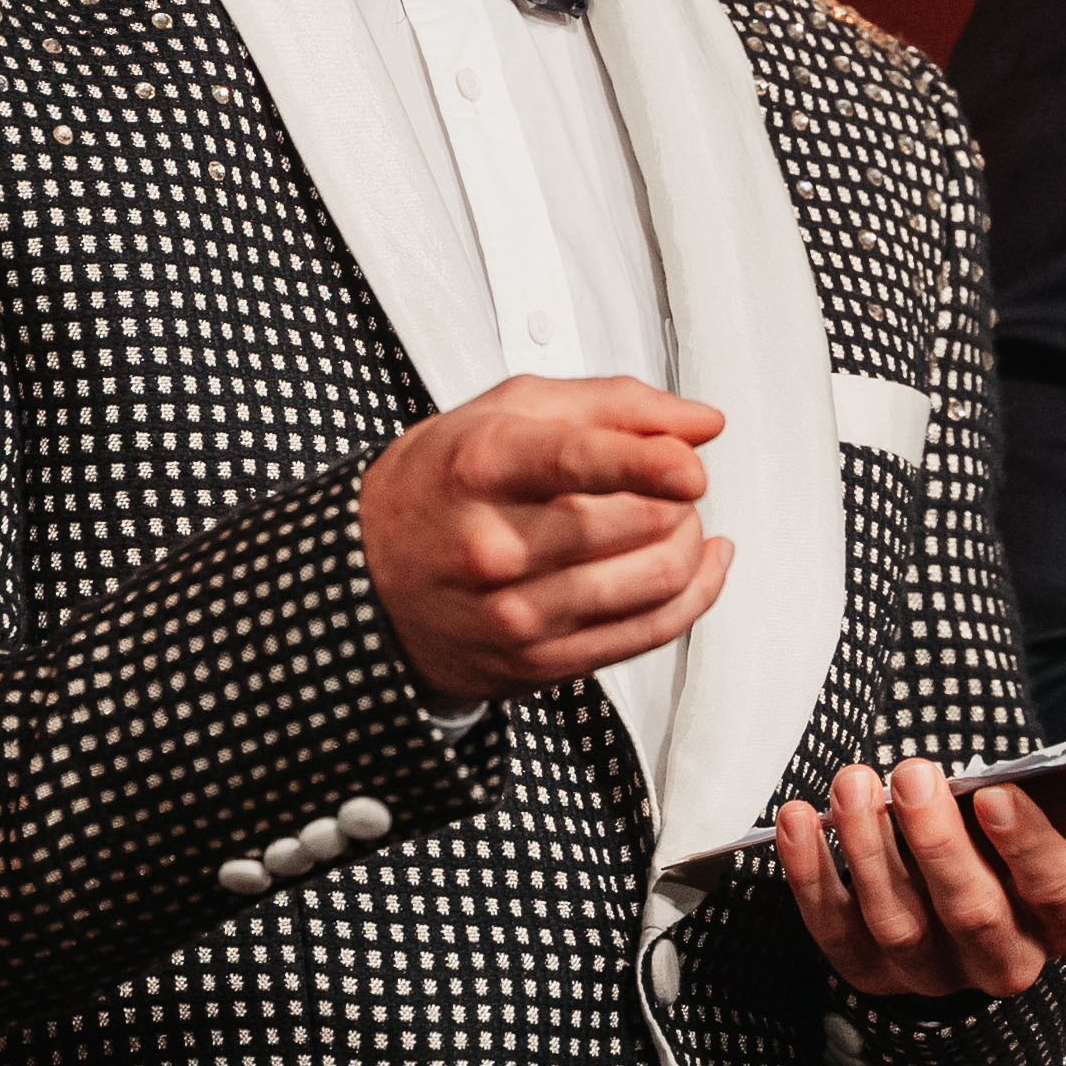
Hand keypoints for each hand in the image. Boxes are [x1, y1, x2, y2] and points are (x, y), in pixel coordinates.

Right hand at [361, 374, 733, 705]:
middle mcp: (495, 546)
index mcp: (482, 467)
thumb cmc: (440, 485)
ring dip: (689, 542)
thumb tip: (698, 422)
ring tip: (676, 519)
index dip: (651, 462)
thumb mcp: (507, 411)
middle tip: (674, 480)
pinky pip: (650, 633)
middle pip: (635, 521)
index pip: (579, 462)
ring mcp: (517, 613)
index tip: (690, 465)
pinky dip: (694, 594)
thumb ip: (613, 404)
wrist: (367, 578)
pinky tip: (698, 566)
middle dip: (679, 495)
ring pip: (655, 580)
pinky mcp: (540, 661)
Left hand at [778, 731, 1065, 998]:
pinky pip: (835, 937)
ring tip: (850, 785)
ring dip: (867, 856)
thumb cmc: (1064, 828)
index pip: (1056, 895)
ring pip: (900, 930)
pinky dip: (807, 880)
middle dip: (936, 847)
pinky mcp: (872, 969)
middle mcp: (1008, 959)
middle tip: (909, 773)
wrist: (994, 880)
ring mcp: (935, 973)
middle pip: (973, 919)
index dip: (1026, 850)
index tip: (994, 791)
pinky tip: (792, 820)